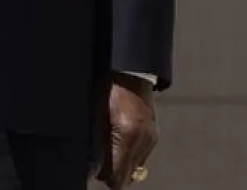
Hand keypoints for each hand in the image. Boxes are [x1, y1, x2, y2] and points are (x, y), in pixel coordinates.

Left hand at [93, 73, 157, 187]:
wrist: (130, 71)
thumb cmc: (108, 87)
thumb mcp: (96, 114)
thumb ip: (96, 142)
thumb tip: (93, 164)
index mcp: (127, 134)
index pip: (117, 176)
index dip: (103, 175)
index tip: (93, 169)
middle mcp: (143, 140)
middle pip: (127, 177)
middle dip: (112, 173)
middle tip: (98, 162)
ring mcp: (151, 138)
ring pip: (135, 168)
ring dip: (121, 164)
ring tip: (107, 150)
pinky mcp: (154, 134)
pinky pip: (141, 155)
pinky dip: (129, 154)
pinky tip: (118, 142)